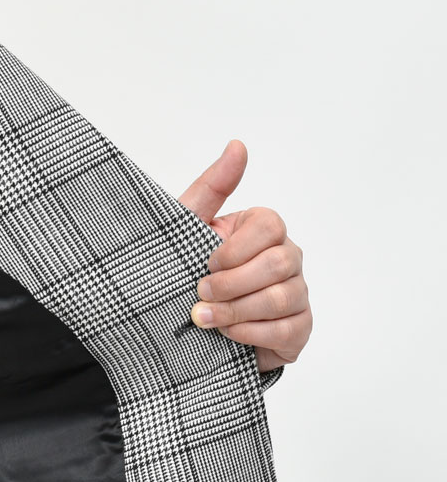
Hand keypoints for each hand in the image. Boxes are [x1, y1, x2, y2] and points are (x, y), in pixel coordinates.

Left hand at [178, 139, 311, 374]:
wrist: (184, 331)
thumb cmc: (187, 275)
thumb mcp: (187, 230)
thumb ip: (211, 188)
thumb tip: (237, 146)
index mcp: (263, 231)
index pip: (270, 225)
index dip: (236, 249)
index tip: (206, 263)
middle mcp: (287, 258)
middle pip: (279, 263)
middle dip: (233, 283)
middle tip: (200, 294)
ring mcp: (296, 294)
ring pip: (281, 298)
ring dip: (237, 311)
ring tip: (204, 319)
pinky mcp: (297, 329)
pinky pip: (286, 329)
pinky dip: (251, 333)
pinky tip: (227, 336)